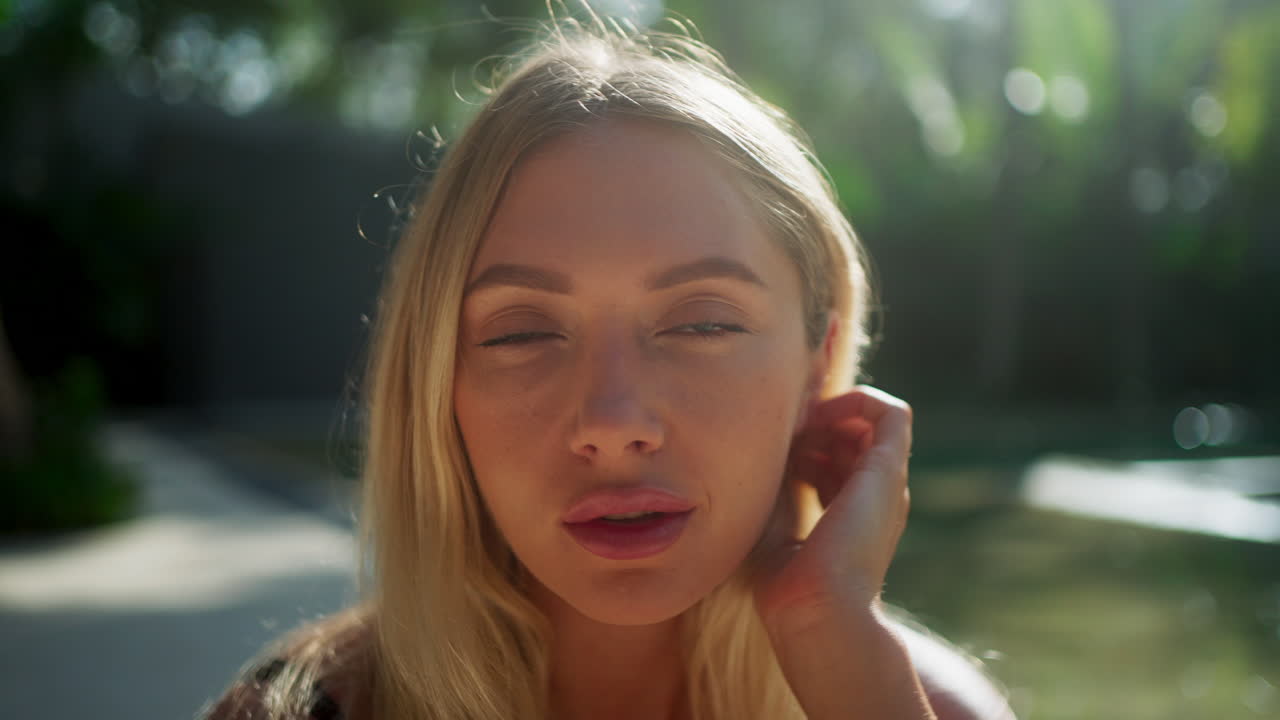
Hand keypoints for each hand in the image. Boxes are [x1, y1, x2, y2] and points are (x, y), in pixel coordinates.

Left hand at [754, 385, 912, 632]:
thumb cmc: (788, 585)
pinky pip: (892, 413)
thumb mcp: (777, 524)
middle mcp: (877, 499)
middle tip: (780, 433)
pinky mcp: (888, 470)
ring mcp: (886, 484)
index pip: (837, 463)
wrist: (815, 610)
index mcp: (854, 518)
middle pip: (852, 439)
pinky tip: (817, 415)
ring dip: (830, 412)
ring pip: (870, 423)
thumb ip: (781, 488)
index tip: (773, 449)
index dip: (806, 444)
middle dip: (815, 425)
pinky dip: (856, 399)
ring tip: (795, 426)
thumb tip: (774, 454)